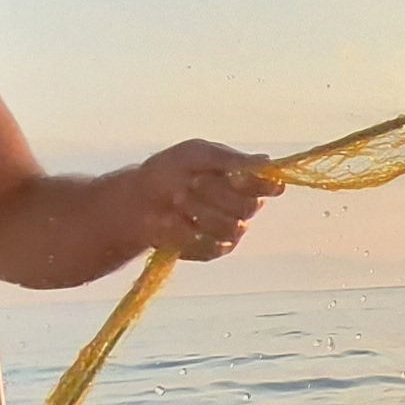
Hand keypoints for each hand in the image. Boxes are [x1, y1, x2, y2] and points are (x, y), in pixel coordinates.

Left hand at [120, 139, 273, 261]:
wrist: (138, 198)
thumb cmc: (170, 169)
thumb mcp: (197, 154)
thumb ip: (231, 160)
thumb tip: (266, 160)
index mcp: (244, 181)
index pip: (266, 186)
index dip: (255, 184)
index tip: (233, 178)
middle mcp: (242, 207)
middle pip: (248, 208)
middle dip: (217, 194)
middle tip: (192, 182)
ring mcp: (228, 232)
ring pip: (231, 229)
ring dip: (201, 212)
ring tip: (176, 198)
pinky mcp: (211, 251)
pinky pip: (211, 248)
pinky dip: (186, 232)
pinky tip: (168, 220)